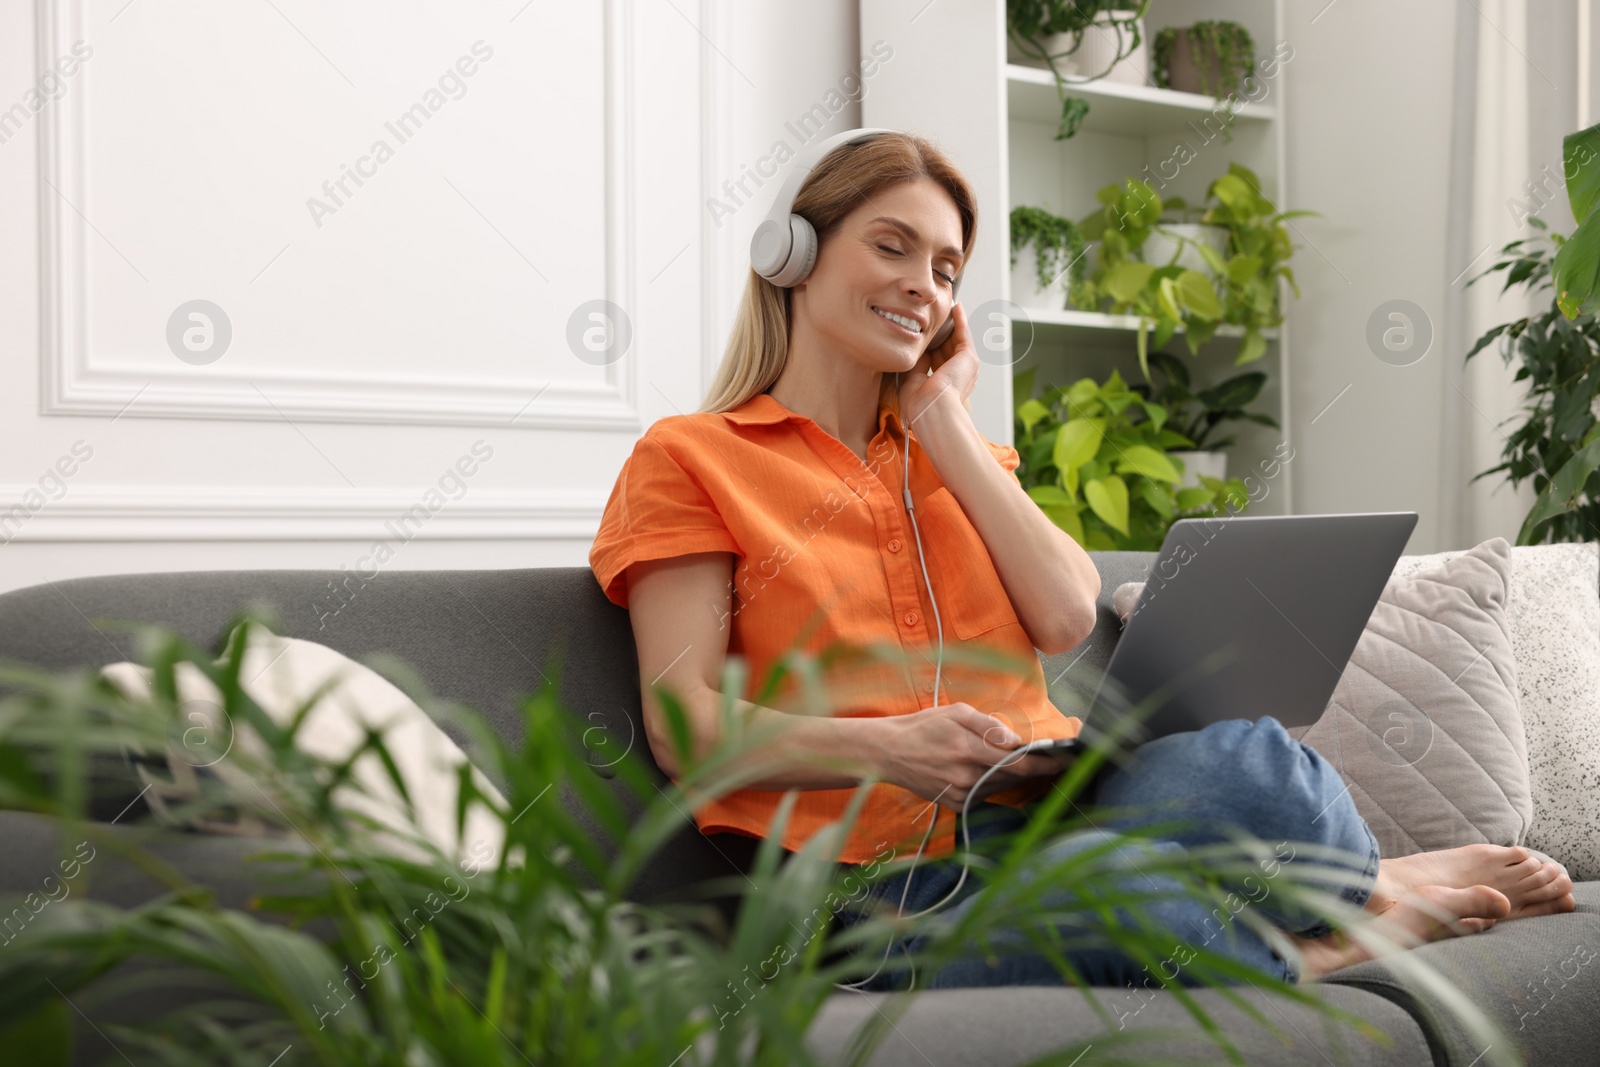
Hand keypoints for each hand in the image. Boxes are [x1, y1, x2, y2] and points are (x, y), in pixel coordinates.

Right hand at [876, 702, 1065, 812]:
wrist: (888, 753)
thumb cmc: (922, 727)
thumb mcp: (954, 712)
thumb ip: (986, 724)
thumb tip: (1014, 740)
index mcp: (969, 750)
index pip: (1019, 763)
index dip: (1047, 763)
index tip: (1067, 758)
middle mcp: (967, 777)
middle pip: (1015, 777)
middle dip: (1037, 768)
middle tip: (1056, 758)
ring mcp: (961, 794)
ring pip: (1002, 786)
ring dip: (1016, 775)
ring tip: (1023, 760)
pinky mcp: (956, 805)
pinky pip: (987, 794)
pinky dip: (995, 783)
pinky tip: (990, 770)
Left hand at [897, 301, 978, 426]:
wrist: (932, 409)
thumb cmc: (920, 404)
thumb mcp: (912, 380)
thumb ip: (916, 364)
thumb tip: (916, 350)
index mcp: (944, 384)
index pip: (937, 360)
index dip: (930, 346)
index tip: (922, 334)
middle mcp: (958, 375)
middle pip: (947, 348)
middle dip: (940, 332)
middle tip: (933, 316)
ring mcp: (965, 366)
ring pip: (956, 339)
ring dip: (951, 323)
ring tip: (945, 306)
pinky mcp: (969, 357)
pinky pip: (964, 333)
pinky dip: (960, 319)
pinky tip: (956, 307)